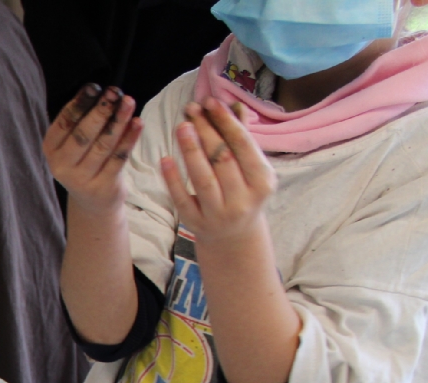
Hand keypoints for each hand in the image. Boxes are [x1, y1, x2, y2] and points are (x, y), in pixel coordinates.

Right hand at [44, 83, 142, 214]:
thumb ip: (82, 122)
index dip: (80, 104)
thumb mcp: (74, 144)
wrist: (92, 201)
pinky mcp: (103, 187)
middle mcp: (62, 166)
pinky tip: (138, 123)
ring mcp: (81, 179)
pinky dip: (129, 139)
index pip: (64, 123)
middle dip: (100, 111)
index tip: (95, 87)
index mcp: (51, 149)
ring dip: (118, 122)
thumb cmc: (84, 162)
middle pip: (83, 135)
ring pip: (103, 146)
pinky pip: (118, 159)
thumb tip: (103, 95)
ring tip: (129, 102)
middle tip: (114, 92)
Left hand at [161, 98, 275, 246]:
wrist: (234, 235)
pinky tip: (165, 159)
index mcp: (262, 182)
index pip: (243, 146)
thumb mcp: (251, 169)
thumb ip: (241, 139)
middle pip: (222, 159)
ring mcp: (218, 213)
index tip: (211, 102)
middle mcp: (242, 199)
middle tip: (192, 110)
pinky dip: (173, 179)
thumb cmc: (243, 192)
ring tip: (181, 126)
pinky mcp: (195, 223)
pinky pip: (182, 199)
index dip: (226, 122)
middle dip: (206, 131)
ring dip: (190, 150)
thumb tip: (234, 105)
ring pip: (203, 178)